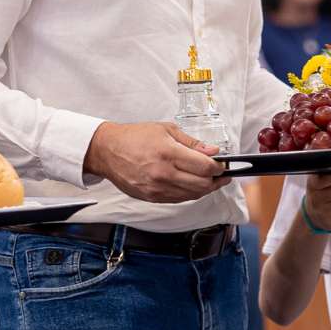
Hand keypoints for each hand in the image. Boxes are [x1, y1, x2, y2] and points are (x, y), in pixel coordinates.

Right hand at [83, 122, 225, 203]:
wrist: (107, 151)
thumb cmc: (134, 137)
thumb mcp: (166, 130)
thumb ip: (191, 143)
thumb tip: (212, 152)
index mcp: (168, 153)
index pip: (204, 167)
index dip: (219, 168)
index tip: (223, 165)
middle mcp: (163, 174)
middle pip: (202, 185)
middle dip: (217, 181)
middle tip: (222, 175)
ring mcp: (157, 189)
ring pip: (192, 195)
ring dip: (205, 189)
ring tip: (210, 181)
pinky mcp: (151, 197)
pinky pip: (178, 199)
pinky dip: (189, 193)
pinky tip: (192, 185)